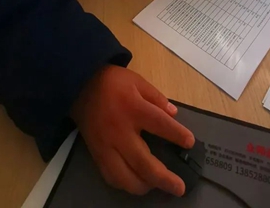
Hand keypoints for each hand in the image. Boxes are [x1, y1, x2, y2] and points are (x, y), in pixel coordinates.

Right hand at [71, 65, 194, 195]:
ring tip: (158, 186)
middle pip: (144, 162)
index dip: (177, 135)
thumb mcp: (137, 81)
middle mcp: (120, 131)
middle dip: (164, 178)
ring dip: (144, 185)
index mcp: (133, 108)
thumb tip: (174, 114)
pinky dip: (125, 184)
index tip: (189, 143)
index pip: (160, 125)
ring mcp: (106, 146)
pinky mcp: (96, 154)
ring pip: (126, 177)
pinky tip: (136, 182)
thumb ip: (156, 97)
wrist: (79, 85)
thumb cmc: (112, 82)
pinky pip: (111, 176)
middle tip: (179, 188)